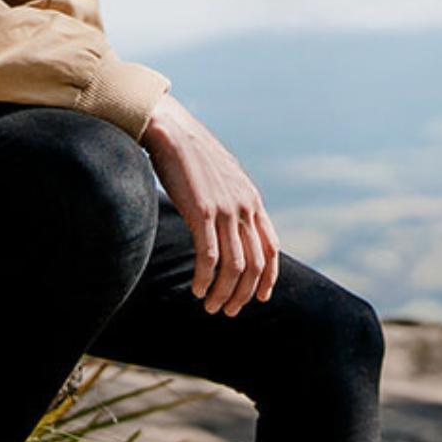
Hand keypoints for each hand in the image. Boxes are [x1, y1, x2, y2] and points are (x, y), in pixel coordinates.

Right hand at [141, 92, 279, 316]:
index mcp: (252, 199)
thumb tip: (228, 216)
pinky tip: (197, 290)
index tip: (260, 297)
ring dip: (225, 293)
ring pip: (235, 266)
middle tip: (228, 311)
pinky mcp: (201, 212)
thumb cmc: (189, 153)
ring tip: (211, 307)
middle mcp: (244, 206)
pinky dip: (205, 279)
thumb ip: (230, 198)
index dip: (269, 277)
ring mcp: (225, 209)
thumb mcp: (221, 176)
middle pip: (255, 264)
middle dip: (244, 294)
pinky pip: (209, 257)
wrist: (170, 130)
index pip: (271, 247)